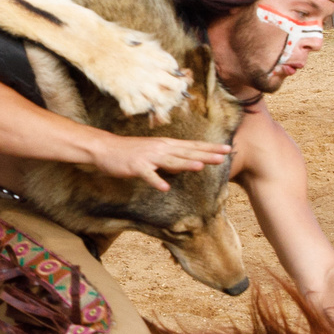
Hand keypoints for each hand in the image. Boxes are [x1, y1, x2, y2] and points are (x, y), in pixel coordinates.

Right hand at [92, 132, 230, 190]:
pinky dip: (156, 181)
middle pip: (187, 152)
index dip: (210, 148)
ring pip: (170, 161)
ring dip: (185, 164)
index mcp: (166, 145)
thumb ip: (170, 159)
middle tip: (224, 156)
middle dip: (206, 154)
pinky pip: (148, 175)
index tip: (228, 149)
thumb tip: (185, 165)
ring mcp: (149, 157)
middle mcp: (161, 148)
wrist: (106, 149)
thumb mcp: (154, 153)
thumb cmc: (131, 152)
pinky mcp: (136, 167)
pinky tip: (165, 188)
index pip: (193, 146)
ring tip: (200, 167)